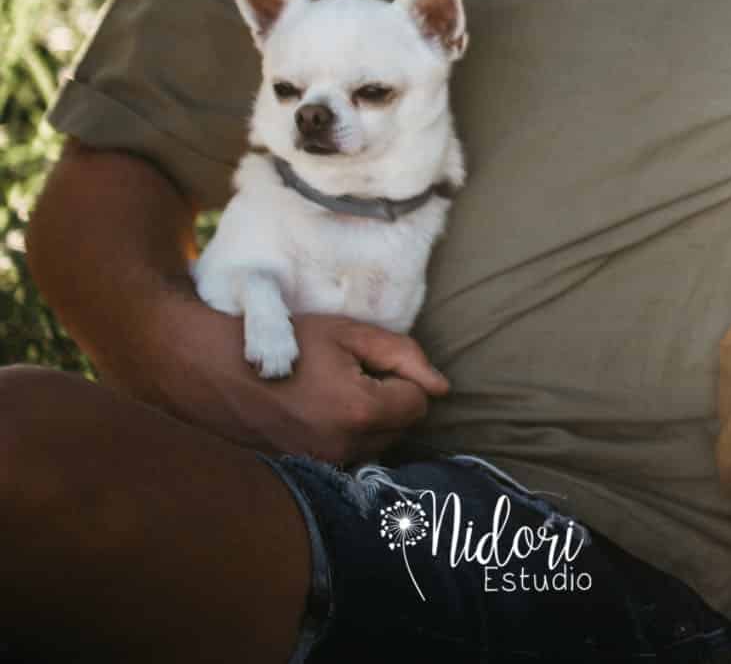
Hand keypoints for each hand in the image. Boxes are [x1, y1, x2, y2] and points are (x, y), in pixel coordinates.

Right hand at [158, 296, 449, 463]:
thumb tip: (442, 388)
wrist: (209, 369)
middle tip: (345, 375)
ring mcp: (319, 466)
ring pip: (373, 446)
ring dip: (365, 422)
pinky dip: (340, 437)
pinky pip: (342, 457)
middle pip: (400, 430)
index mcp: (361, 411)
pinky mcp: (299, 474)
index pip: (418, 403)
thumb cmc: (283, 341)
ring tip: (326, 394)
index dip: (400, 378)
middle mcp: (343, 448)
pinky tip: (312, 414)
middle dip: (387, 402)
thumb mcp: (349, 334)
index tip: (366, 363)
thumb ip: (404, 356)